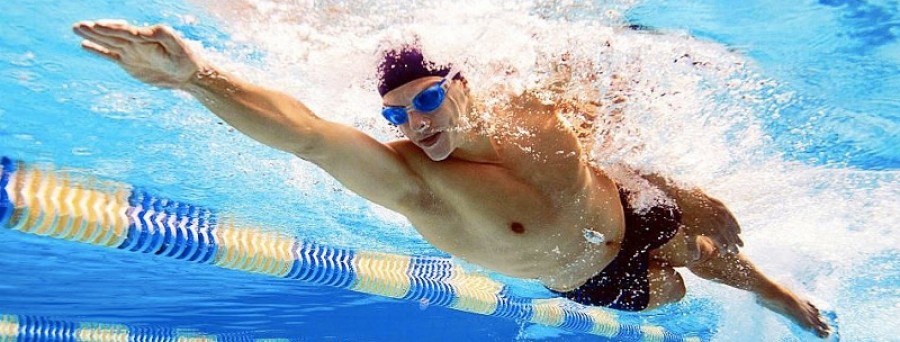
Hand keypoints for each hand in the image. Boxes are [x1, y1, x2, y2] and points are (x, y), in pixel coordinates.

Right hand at [73, 20, 203, 88]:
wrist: (189, 74)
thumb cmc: (186, 58)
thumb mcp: (178, 46)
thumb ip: (163, 35)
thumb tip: (145, 30)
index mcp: (147, 35)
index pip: (126, 31)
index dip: (112, 28)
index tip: (97, 25)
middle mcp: (136, 41)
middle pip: (113, 34)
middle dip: (96, 30)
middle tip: (79, 25)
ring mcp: (131, 51)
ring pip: (108, 42)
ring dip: (93, 36)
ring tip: (76, 28)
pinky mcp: (129, 63)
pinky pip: (110, 55)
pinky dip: (98, 51)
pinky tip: (84, 45)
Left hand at [679, 190, 743, 257]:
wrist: (686, 199)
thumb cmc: (686, 219)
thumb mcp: (688, 234)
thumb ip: (693, 247)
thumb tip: (695, 259)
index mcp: (714, 232)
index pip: (723, 244)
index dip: (724, 250)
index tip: (724, 254)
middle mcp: (721, 224)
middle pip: (730, 237)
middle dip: (734, 245)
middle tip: (736, 251)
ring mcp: (722, 214)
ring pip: (732, 228)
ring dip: (736, 236)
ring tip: (740, 243)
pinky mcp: (722, 207)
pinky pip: (731, 218)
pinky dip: (735, 225)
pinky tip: (737, 230)